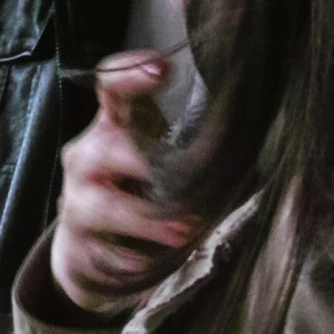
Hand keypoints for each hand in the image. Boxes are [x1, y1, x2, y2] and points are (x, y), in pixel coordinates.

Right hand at [51, 51, 202, 315]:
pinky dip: (131, 262)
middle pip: (108, 148)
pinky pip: (102, 254)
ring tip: (185, 232)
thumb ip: (195, 148)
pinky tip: (152, 266)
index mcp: (112, 128)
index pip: (111, 86)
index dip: (132, 72)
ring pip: (104, 207)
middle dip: (147, 164)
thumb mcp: (164, 163)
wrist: (90, 250)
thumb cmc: (140, 195)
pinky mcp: (76, 246)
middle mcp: (87, 158)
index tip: (162, 67)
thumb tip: (257, 137)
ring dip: (147, 221)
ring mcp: (77, 203)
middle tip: (191, 184)